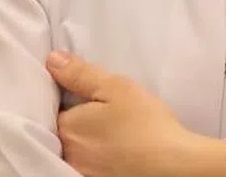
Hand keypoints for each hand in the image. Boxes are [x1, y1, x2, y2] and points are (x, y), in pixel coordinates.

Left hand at [46, 50, 225, 176]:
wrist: (173, 165)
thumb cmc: (145, 124)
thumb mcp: (115, 87)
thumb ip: (80, 73)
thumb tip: (52, 60)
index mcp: (68, 127)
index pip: (55, 109)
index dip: (69, 99)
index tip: (87, 95)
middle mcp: (69, 153)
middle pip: (63, 131)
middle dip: (76, 120)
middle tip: (101, 112)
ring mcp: (83, 171)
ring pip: (77, 149)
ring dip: (86, 140)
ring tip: (109, 131)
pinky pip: (89, 164)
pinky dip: (97, 156)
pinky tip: (113, 149)